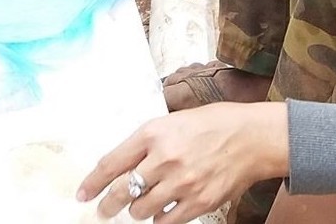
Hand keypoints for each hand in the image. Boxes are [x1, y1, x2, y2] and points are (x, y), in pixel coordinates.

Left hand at [79, 103, 290, 223]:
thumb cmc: (215, 124)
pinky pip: (166, 222)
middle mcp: (164, 158)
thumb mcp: (175, 121)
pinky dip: (160, 220)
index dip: (92, 183)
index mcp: (154, 133)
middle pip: (121, 192)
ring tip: (142, 206)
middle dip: (107, 205)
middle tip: (104, 210)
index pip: (111, 163)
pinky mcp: (198, 202)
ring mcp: (182, 183)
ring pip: (141, 210)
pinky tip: (162, 212)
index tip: (83, 194)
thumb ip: (148, 142)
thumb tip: (123, 166)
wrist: (253, 137)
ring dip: (137, 210)